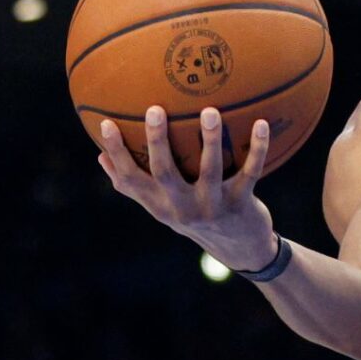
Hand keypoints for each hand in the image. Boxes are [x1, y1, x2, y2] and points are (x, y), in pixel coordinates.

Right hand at [96, 105, 277, 271]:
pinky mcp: (240, 204)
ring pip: (210, 170)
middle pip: (165, 173)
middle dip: (158, 141)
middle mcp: (182, 208)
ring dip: (210, 140)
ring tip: (210, 111)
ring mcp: (212, 206)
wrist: (240, 249)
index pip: (130, 180)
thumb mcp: (162, 206)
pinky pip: (250, 171)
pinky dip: (257, 148)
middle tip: (155, 109)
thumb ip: (133, 185)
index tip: (105, 123)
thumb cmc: (194, 216)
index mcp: (159, 205)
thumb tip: (99, 155)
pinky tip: (261, 122)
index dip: (117, 153)